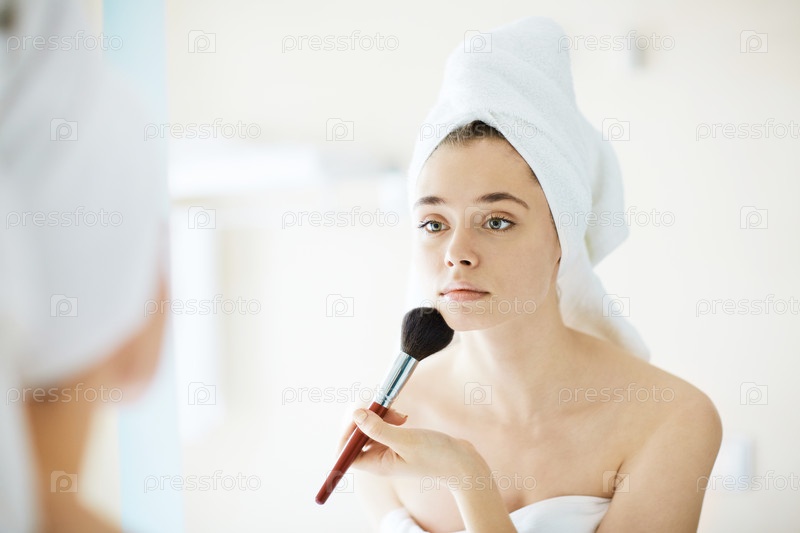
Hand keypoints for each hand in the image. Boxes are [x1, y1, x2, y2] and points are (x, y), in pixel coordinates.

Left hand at [348, 408, 486, 481]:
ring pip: (370, 428)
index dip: (346, 433)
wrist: (462, 463)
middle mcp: (379, 459)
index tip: (359, 416)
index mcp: (377, 465)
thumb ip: (379, 429)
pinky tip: (403, 417)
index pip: (346, 453)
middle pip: (356, 437)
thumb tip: (355, 415)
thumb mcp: (406, 441)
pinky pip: (383, 427)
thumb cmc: (437, 456)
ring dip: (379, 416)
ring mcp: (389, 450)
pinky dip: (389, 418)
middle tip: (381, 410)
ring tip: (399, 415)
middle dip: (365, 419)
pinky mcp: (399, 442)